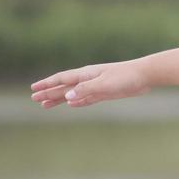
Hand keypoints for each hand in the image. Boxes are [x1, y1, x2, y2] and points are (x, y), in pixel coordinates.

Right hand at [29, 59, 151, 107]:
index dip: (47, 84)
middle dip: (49, 93)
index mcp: (85, 74)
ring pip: (73, 94)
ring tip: (46, 104)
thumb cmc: (125, 77)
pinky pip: (86, 98)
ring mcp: (96, 86)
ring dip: (59, 99)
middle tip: (34, 99)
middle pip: (64, 87)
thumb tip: (66, 97)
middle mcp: (88, 79)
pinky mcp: (105, 92)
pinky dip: (77, 102)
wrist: (145, 75)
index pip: (61, 79)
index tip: (34, 88)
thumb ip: (85, 90)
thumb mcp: (104, 84)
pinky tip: (71, 104)